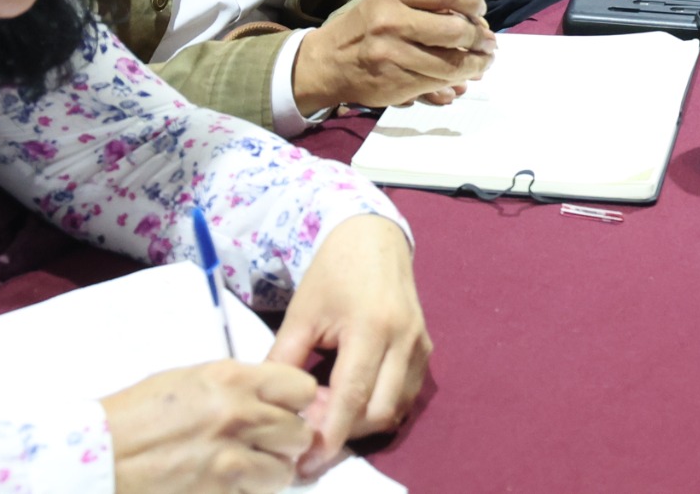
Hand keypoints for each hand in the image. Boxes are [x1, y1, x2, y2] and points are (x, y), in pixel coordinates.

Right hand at [102, 360, 317, 493]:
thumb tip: (271, 398)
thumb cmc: (136, 415)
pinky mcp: (220, 493)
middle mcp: (239, 416)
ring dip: (269, 473)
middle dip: (284, 443)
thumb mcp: (191, 381)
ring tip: (242, 470)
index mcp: (233, 379)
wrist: (98, 456)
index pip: (301, 388)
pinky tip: (224, 485)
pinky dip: (247, 493)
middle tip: (262, 446)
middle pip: (299, 433)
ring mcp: (230, 460)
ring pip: (283, 472)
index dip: (295, 403)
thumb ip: (238, 387)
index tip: (282, 411)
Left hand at [269, 215, 430, 479]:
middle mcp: (404, 340)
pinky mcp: (425, 349)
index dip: (330, 435)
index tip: (306, 461)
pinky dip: (378, 406)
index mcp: (371, 327)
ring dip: (362, 421)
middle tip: (310, 428)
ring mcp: (420, 345)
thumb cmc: (333, 272)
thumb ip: (285, 360)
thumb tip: (274, 408)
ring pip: (396, 408)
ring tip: (328, 408)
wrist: (373, 238)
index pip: (352, 397)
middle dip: (344, 431)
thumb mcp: (301, 313)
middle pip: (379, 412)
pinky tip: (351, 395)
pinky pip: (405, 394)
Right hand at [293, 0, 493, 113]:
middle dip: (480, 38)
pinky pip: (437, 85)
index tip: (480, 9)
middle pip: (455, 31)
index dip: (472, 0)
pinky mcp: (395, 84)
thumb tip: (473, 17)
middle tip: (489, 42)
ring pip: (451, 64)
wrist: (326, 63)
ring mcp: (394, 56)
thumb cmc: (365, 25)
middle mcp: (393, 23)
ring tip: (484, 62)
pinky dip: (456, 84)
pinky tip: (463, 80)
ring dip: (477, 65)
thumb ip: (426, 0)